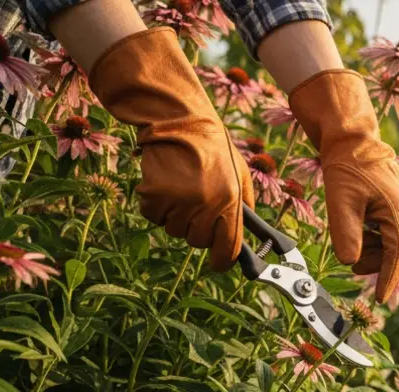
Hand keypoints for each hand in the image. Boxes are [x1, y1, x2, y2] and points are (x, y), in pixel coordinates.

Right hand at [86, 27, 252, 271]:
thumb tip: (245, 233)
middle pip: (197, 241)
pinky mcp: (153, 196)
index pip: (228, 248)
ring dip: (176, 215)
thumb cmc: (212, 146)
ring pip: (174, 230)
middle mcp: (205, 206)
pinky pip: (154, 217)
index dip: (224, 260)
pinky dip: (156, 206)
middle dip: (197, 229)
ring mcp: (178, 202)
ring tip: (181, 186)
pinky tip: (164, 183)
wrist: (177, 121)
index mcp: (230, 202)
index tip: (220, 264)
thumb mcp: (240, 173)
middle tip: (196, 205)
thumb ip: (244, 205)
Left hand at [288, 70, 398, 303]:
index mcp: (398, 214)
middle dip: (373, 262)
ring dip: (370, 249)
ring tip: (350, 236)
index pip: (395, 257)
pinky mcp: (393, 208)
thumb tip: (351, 262)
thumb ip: (346, 235)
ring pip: (389, 245)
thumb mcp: (341, 202)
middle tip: (351, 257)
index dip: (386, 279)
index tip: (378, 299)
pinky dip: (371, 238)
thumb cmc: (347, 168)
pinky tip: (357, 226)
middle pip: (394, 254)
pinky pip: (386, 234)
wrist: (352, 140)